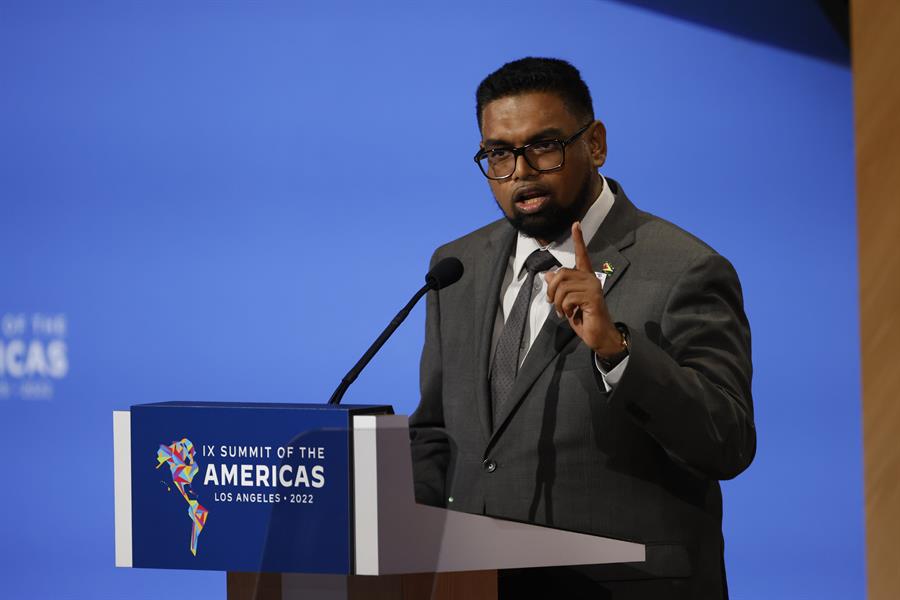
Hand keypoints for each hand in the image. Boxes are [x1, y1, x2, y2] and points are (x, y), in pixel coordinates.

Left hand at [544, 222, 622, 355]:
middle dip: (551, 290)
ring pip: (563, 288)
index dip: (578, 239)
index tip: (576, 224)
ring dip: (558, 303)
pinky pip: (568, 298)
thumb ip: (559, 288)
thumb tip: (548, 273)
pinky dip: (565, 309)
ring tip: (564, 311)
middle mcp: (590, 279)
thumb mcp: (566, 302)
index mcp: (585, 277)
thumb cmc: (583, 318)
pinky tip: (572, 314)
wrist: (598, 335)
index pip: (582, 255)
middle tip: (553, 303)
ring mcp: (593, 288)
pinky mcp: (593, 298)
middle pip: (561, 274)